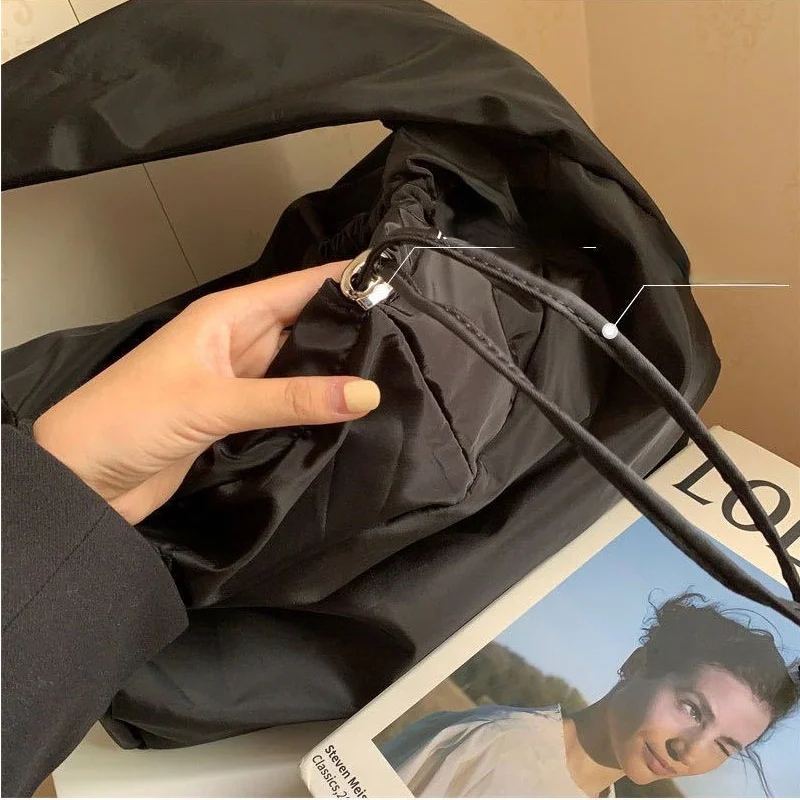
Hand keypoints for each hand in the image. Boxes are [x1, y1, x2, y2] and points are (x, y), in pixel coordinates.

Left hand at [32, 262, 380, 524]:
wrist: (80, 480)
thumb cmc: (127, 420)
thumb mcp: (214, 402)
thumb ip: (291, 398)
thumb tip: (364, 392)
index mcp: (227, 316)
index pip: (300, 287)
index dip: (347, 281)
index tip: (400, 281)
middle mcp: (236, 341)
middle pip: (305, 324)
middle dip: (351, 327)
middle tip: (411, 336)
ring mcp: (237, 381)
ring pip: (299, 365)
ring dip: (335, 370)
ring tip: (392, 373)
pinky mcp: (236, 417)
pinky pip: (287, 402)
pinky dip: (315, 405)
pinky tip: (347, 411)